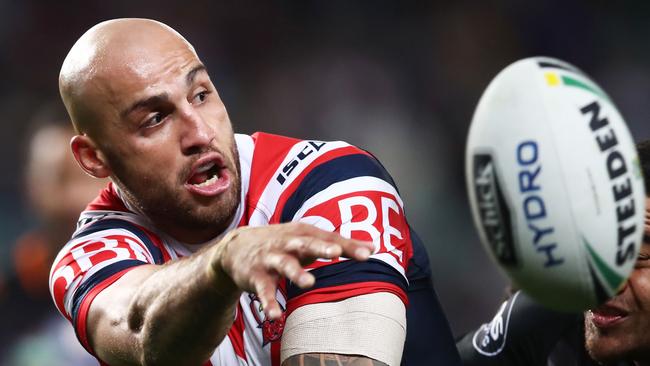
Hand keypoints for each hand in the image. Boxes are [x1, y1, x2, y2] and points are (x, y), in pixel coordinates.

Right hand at [211, 222, 373, 318]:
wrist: (236, 246)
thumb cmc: (283, 243)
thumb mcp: (308, 239)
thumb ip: (339, 244)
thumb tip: (373, 248)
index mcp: (303, 233)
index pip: (328, 238)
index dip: (347, 245)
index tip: (368, 253)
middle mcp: (287, 243)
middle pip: (305, 244)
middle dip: (319, 248)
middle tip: (335, 252)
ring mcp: (270, 259)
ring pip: (284, 265)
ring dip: (296, 273)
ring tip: (308, 283)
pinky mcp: (255, 276)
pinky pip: (263, 291)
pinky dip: (268, 302)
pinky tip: (276, 315)